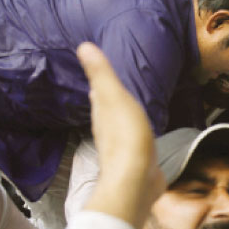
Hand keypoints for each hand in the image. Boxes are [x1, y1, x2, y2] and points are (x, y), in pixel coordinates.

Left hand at [78, 42, 164, 228]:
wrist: (136, 181)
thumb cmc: (127, 138)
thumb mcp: (115, 98)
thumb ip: (102, 74)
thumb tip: (83, 46)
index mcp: (103, 113)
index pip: (99, 94)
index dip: (100, 84)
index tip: (101, 76)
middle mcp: (109, 132)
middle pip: (109, 113)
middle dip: (110, 102)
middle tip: (113, 92)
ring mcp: (123, 150)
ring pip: (122, 130)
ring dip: (124, 121)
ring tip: (129, 113)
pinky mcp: (138, 165)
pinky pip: (137, 148)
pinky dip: (138, 140)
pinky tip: (144, 142)